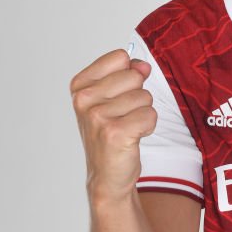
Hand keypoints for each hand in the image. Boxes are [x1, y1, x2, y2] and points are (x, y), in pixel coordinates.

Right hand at [70, 49, 156, 202]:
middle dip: (138, 96)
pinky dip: (148, 127)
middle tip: (123, 116)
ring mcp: (97, 116)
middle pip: (135, 76)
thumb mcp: (113, 99)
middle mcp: (84, 99)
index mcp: (80, 85)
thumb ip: (127, 75)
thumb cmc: (110, 134)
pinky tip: (133, 137)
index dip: (129, 76)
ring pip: (145, 97)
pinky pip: (150, 115)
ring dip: (142, 114)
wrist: (107, 175)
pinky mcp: (115, 132)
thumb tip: (142, 66)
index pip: (120, 57)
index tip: (118, 97)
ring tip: (127, 128)